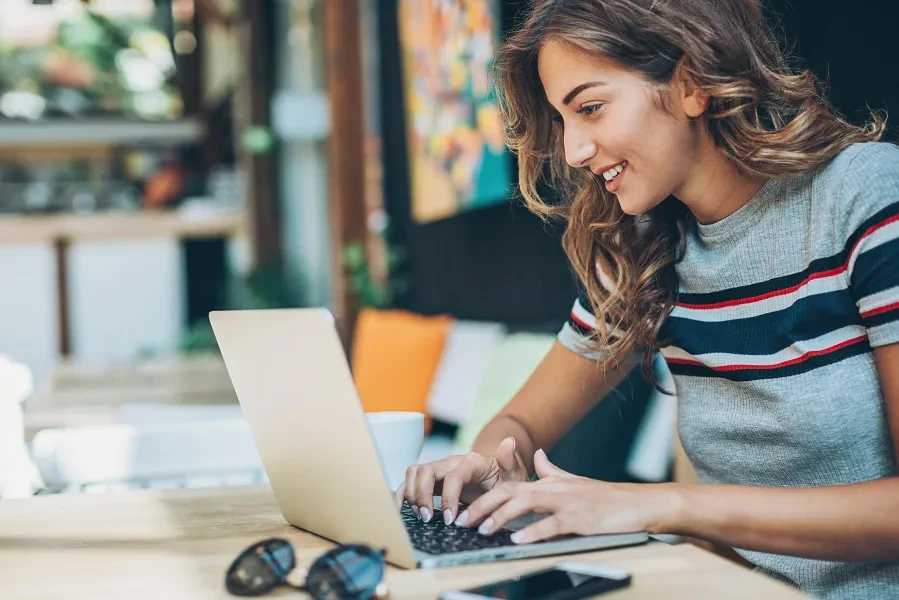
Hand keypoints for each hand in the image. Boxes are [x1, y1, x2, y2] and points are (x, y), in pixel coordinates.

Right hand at [395, 437, 527, 525]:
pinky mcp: (432, 481)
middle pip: (426, 470)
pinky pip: (410, 482)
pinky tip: (402, 511)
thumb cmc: (506, 480)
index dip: (448, 497)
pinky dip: (402, 494)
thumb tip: (509, 441)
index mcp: (471, 462)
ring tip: (421, 516)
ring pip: (414, 473)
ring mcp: (439, 470)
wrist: (500, 480)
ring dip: (411, 494)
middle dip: (423, 495)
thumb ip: (510, 461)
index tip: (451, 520)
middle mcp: (451, 462)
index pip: (452, 475)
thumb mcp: (514, 475)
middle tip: (428, 518)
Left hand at [455, 449, 680, 543]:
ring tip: (483, 530)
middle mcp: (554, 489)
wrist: (640, 503)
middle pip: (509, 492)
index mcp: (549, 482)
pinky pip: (552, 524)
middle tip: (462, 521)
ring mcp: (567, 502)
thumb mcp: (575, 482)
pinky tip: (518, 539)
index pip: (509, 486)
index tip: (465, 510)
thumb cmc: (608, 497)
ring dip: (501, 517)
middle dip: (482, 506)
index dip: (484, 497)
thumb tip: (538, 456)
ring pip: (526, 504)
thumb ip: (552, 470)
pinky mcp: (581, 518)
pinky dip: (534, 531)